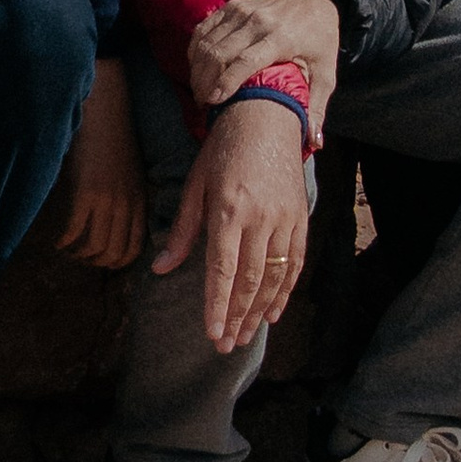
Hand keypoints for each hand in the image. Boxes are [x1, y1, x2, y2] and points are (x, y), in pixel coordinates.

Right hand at [55, 61, 147, 269]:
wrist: (104, 110)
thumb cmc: (111, 138)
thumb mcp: (127, 173)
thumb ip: (122, 200)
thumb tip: (106, 227)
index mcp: (139, 200)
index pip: (134, 248)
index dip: (117, 262)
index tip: (100, 261)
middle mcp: (127, 205)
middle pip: (113, 254)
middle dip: (95, 263)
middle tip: (79, 257)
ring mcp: (108, 201)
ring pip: (94, 247)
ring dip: (77, 254)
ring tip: (67, 249)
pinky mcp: (86, 193)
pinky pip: (74, 231)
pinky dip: (64, 241)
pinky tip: (57, 240)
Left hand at [155, 99, 310, 351]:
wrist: (267, 116)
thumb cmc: (224, 148)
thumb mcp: (196, 184)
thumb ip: (183, 230)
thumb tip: (160, 268)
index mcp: (229, 209)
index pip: (222, 270)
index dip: (217, 306)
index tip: (212, 335)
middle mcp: (260, 217)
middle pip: (250, 280)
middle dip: (237, 318)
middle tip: (226, 345)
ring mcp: (284, 218)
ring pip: (274, 277)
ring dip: (260, 311)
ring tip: (245, 335)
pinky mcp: (300, 217)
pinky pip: (295, 263)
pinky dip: (285, 291)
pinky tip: (274, 312)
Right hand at [188, 0, 339, 133]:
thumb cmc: (320, 40)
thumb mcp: (326, 73)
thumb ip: (316, 107)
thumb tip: (313, 144)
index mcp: (281, 38)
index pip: (245, 61)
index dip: (225, 82)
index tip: (211, 103)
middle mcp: (259, 22)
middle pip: (219, 53)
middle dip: (205, 82)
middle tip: (203, 105)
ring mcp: (243, 11)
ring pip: (207, 42)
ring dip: (197, 69)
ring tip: (200, 92)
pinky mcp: (232, 6)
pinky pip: (203, 29)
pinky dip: (195, 50)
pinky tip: (198, 69)